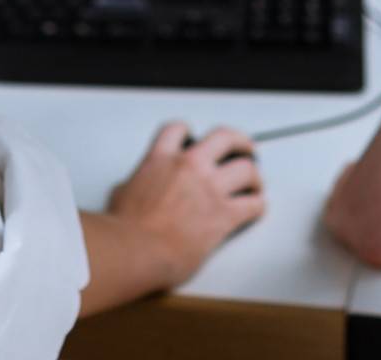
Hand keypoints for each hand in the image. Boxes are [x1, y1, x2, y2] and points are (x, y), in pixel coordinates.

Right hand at [106, 121, 265, 287]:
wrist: (137, 250)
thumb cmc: (125, 229)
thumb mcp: (121, 194)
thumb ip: (136, 184)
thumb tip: (134, 191)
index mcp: (161, 158)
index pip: (177, 130)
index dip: (187, 132)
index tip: (194, 138)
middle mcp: (189, 166)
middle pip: (224, 137)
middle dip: (239, 140)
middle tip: (245, 147)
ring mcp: (209, 188)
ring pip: (246, 168)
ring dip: (254, 175)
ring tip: (256, 182)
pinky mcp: (223, 214)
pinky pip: (253, 204)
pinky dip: (259, 205)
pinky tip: (257, 208)